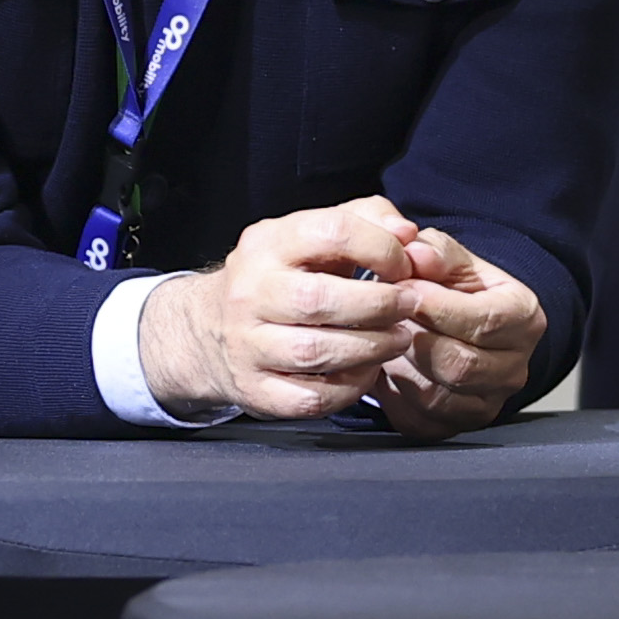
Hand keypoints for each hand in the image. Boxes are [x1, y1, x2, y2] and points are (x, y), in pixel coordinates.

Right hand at [141, 196, 440, 423]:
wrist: (208, 329)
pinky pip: (309, 398)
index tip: (404, 266)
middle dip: (379, 305)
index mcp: (268, 244)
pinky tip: (367, 372)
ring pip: (315, 352)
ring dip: (371, 348)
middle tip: (409, 306)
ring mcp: (247, 344)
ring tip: (398, 339)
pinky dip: (348, 389)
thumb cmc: (283, 277)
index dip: (380, 248)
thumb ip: (366, 220)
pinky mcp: (255, 390)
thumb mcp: (313, 236)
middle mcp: (250, 292)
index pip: (331, 232)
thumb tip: (406, 232)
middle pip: (320, 299)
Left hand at [363, 220, 542, 429]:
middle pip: (460, 363)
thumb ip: (435, 252)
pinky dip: (393, 394)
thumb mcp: (452, 259)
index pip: (484, 320)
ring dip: (399, 365)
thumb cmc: (458, 289)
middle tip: (387, 315)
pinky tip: (388, 365)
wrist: (463, 323)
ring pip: (435, 394)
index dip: (437, 306)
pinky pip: (418, 419)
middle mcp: (515, 368)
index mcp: (524, 318)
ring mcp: (489, 402)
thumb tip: (416, 254)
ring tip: (385, 337)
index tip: (404, 289)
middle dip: (414, 337)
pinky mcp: (458, 426)